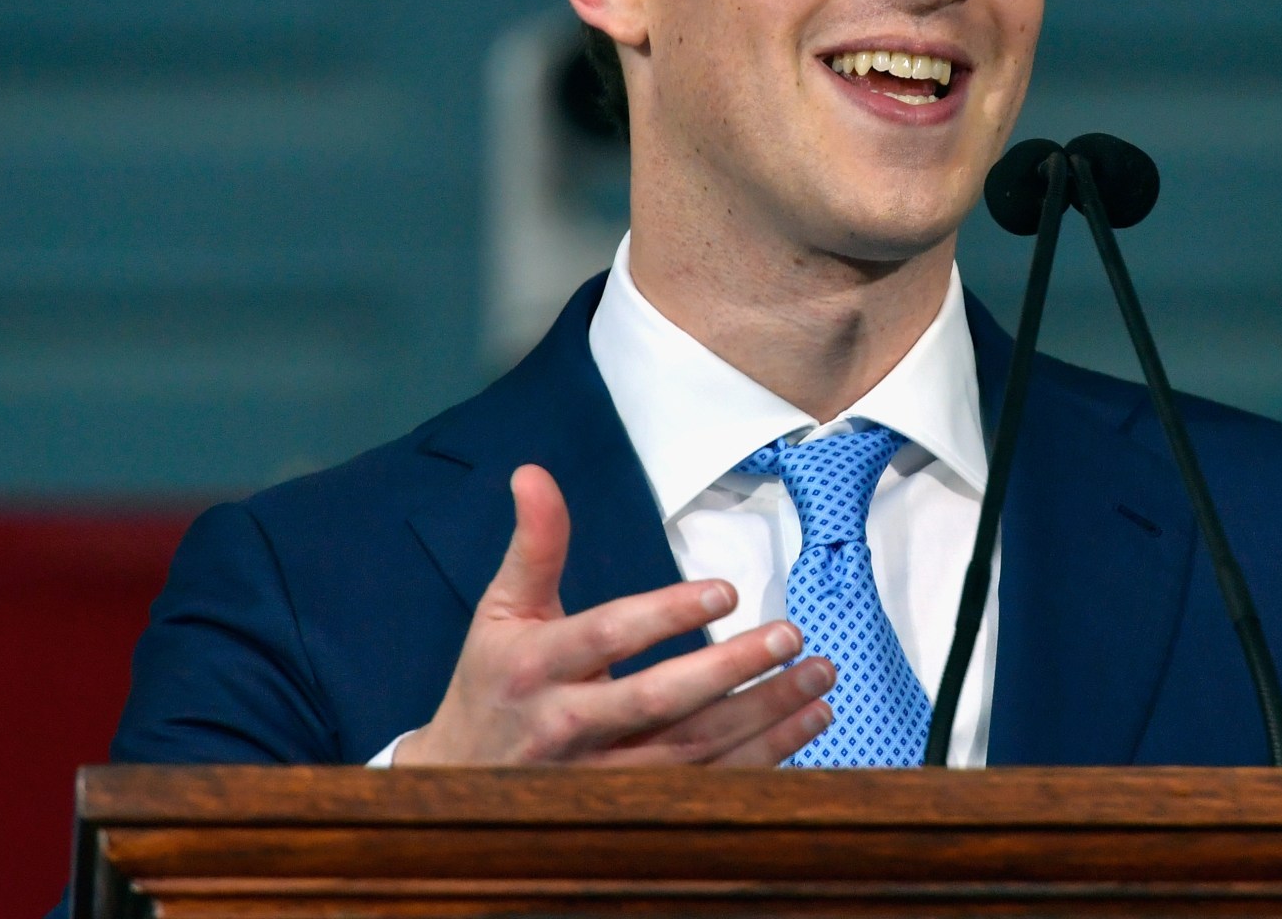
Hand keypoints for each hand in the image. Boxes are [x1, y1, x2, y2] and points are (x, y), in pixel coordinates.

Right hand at [392, 464, 833, 765]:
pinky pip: (707, 787)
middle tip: (789, 636)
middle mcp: (567, 728)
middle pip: (658, 702)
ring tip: (819, 675)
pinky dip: (764, 759)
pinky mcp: (631, 809)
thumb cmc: (494, 682)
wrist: (462, 783)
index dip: (666, 615)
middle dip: (730, 670)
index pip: (608, 638)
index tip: (725, 591)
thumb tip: (533, 473)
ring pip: (694, 751)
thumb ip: (534, 545)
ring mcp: (601, 777)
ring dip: (765, 715)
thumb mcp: (503, 611)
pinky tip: (807, 721)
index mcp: (536, 668)